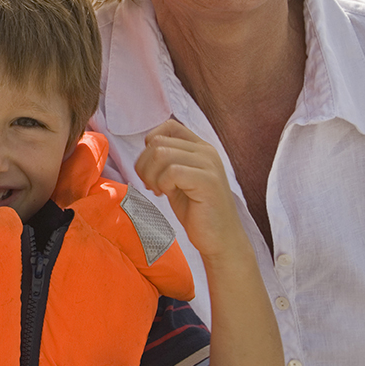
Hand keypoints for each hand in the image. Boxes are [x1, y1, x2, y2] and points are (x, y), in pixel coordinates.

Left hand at [133, 119, 246, 258]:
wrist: (220, 239)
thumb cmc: (197, 211)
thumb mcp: (178, 179)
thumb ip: (167, 160)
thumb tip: (146, 147)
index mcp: (200, 147)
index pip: (169, 126)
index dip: (151, 143)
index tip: (151, 167)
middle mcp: (206, 151)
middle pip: (158, 142)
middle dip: (145, 165)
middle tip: (152, 185)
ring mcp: (209, 164)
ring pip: (161, 154)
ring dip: (152, 175)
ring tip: (160, 190)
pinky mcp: (207, 181)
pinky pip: (171, 171)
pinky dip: (162, 184)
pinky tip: (167, 195)